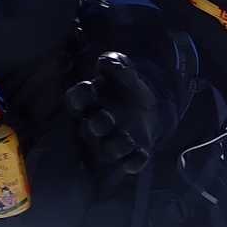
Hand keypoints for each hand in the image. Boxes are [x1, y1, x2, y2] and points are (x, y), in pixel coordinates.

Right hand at [64, 53, 159, 173]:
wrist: (150, 111)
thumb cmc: (128, 91)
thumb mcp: (126, 72)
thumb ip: (117, 64)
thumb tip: (107, 61)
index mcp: (88, 103)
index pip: (76, 99)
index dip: (80, 95)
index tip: (89, 87)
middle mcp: (93, 126)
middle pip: (88, 129)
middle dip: (97, 124)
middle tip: (107, 119)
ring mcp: (109, 144)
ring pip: (107, 150)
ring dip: (116, 146)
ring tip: (128, 140)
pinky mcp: (128, 157)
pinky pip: (129, 165)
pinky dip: (134, 162)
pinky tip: (142, 154)